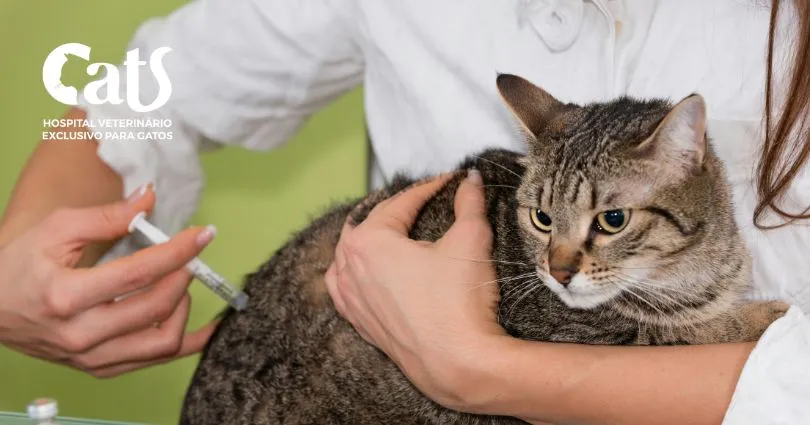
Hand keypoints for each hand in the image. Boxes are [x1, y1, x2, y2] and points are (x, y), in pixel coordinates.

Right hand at [0, 185, 216, 376]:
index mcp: (67, 295)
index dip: (179, 251)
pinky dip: (184, 343)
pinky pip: (153, 361)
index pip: (140, 273)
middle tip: (189, 256)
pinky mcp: (98, 369)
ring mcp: (91, 357)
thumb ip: (107, 216)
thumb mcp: (56, 230)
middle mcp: (81, 334)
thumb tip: (150, 200)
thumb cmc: (18, 266)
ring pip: (162, 343)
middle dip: (184, 276)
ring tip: (179, 284)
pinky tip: (202, 327)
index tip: (203, 235)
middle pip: (157, 308)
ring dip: (185, 309)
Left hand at [325, 170, 505, 410]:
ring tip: (386, 231)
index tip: (449, 181)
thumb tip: (470, 179)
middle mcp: (349, 267)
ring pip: (347, 256)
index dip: (428, 188)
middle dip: (394, 210)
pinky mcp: (359, 323)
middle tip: (421, 201)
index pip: (400, 203)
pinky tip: (364, 272)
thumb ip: (469, 203)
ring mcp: (350, 298)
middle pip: (368, 225)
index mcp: (368, 241)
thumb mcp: (470, 240)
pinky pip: (344, 288)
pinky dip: (352, 272)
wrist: (458, 363)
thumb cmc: (459, 300)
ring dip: (366, 238)